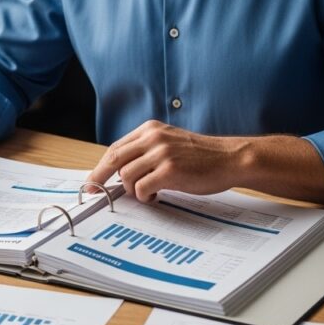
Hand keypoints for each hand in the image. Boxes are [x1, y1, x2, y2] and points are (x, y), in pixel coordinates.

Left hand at [87, 120, 243, 202]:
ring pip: (126, 175)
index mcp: (150, 129)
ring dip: (132, 190)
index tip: (92, 181)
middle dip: (100, 177)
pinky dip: (144, 196)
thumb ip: (146, 151)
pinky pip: (142, 188)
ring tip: (147, 192)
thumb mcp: (170, 143)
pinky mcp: (170, 170)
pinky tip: (156, 195)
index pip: (116, 147)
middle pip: (114, 158)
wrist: (230, 158)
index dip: (101, 166)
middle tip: (95, 192)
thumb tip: (120, 171)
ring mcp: (162, 153)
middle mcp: (153, 137)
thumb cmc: (202, 156)